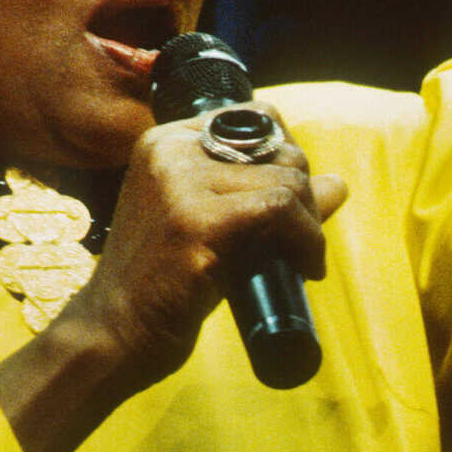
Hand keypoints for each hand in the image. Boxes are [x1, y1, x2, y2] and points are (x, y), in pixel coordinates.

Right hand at [58, 103, 349, 393]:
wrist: (112, 335)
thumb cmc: (163, 285)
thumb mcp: (211, 225)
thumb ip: (265, 197)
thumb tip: (338, 183)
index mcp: (165, 143)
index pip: (257, 117)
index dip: (289, 157)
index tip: (295, 201)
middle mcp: (169, 153)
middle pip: (279, 151)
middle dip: (305, 196)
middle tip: (300, 241)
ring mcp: (179, 186)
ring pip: (286, 180)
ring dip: (310, 225)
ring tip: (303, 260)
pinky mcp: (195, 223)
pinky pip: (279, 211)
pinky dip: (306, 240)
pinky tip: (305, 268)